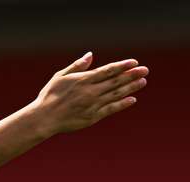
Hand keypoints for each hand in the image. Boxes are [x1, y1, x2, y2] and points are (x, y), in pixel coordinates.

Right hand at [28, 53, 148, 134]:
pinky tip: (132, 99)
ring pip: (116, 94)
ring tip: (143, 82)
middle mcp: (91, 91)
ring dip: (131, 87)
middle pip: (116, 81)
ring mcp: (93, 104)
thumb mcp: (61, 76)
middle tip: (145, 70)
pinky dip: (122, 104)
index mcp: (83, 79)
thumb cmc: (50, 95)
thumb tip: (90, 55)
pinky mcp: (93, 117)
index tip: (134, 62)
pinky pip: (111, 109)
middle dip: (132, 75)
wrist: (45, 117)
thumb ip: (77, 66)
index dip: (122, 66)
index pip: (108, 70)